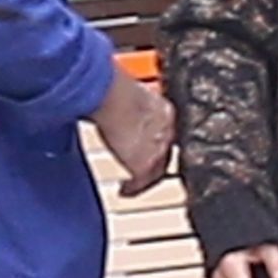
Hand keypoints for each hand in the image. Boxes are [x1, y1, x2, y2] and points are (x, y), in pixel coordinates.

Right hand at [91, 70, 173, 196]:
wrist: (111, 94)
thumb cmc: (111, 86)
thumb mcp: (126, 94)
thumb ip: (126, 103)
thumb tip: (113, 103)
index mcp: (164, 111)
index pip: (166, 132)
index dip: (156, 142)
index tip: (146, 148)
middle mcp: (166, 131)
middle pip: (166, 154)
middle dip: (155, 164)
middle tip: (144, 174)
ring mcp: (157, 150)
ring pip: (157, 171)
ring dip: (144, 180)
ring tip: (131, 187)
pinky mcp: (144, 164)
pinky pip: (142, 183)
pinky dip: (133, 189)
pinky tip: (124, 191)